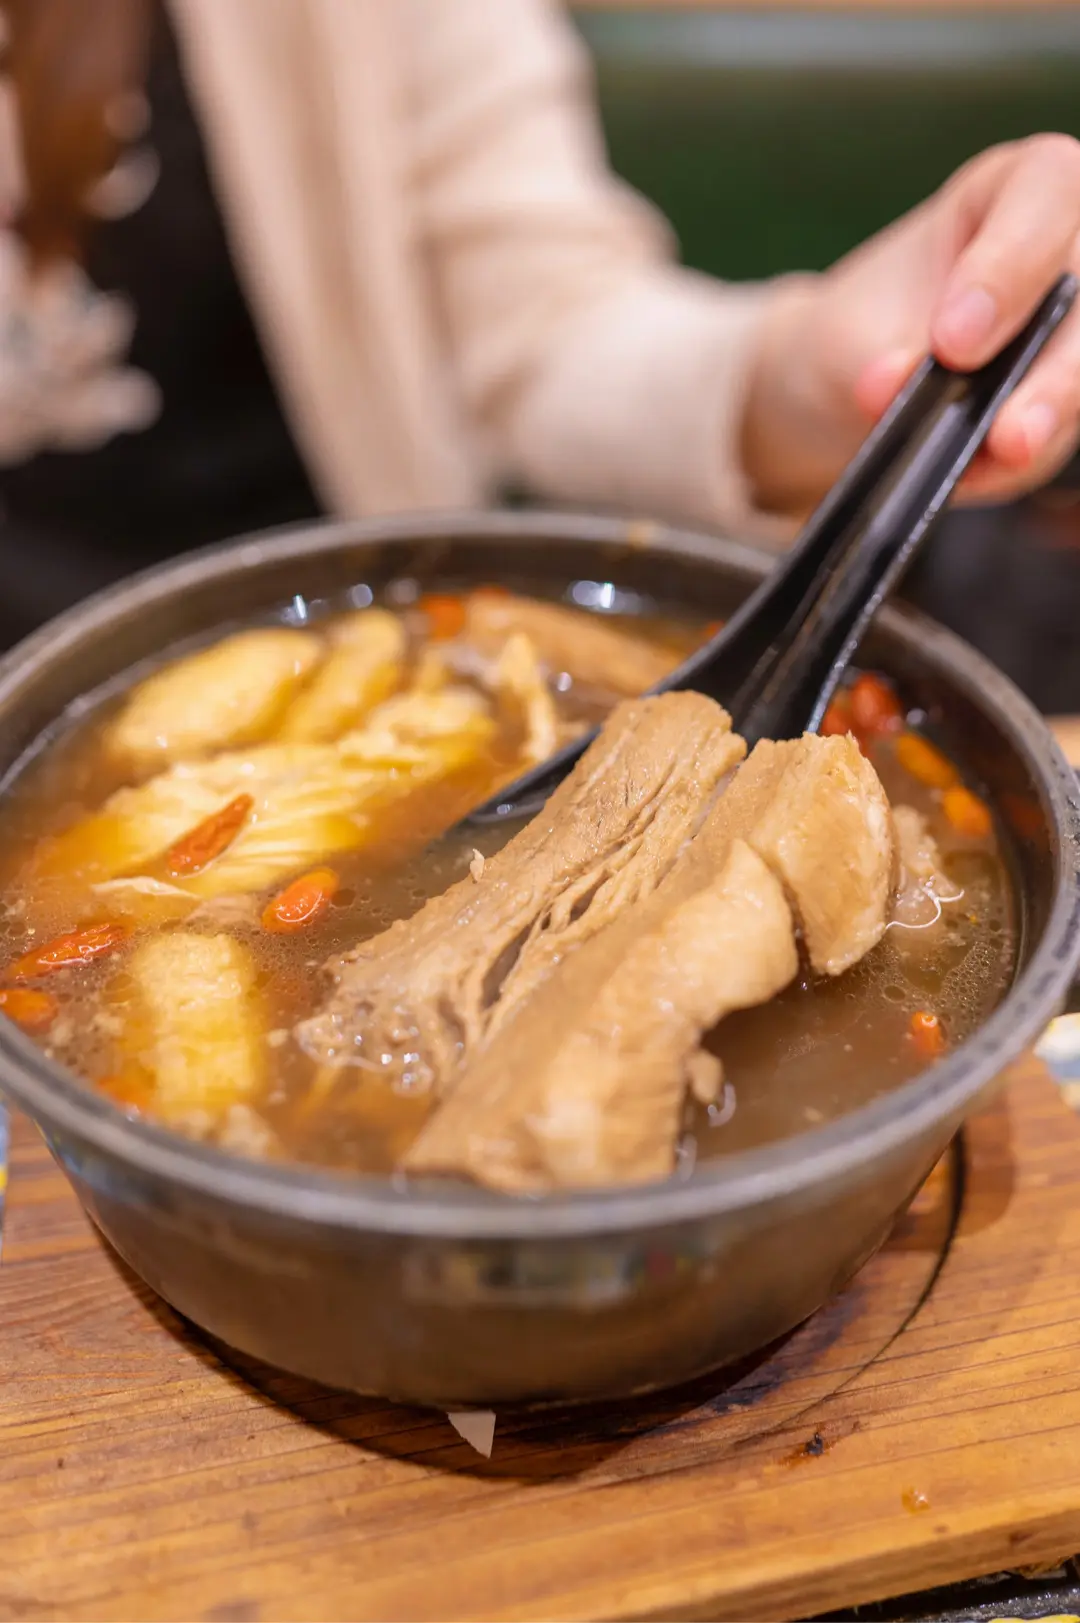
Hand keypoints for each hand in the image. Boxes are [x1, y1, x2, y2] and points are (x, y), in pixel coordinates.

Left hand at [742, 134, 1079, 516]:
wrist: (854, 386)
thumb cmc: (865, 328)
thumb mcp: (854, 327)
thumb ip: (882, 352)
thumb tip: (898, 384)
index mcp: (1020, 191)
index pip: (1048, 196)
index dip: (1009, 264)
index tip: (953, 338)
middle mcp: (1070, 251)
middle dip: (1054, 368)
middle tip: (1003, 424)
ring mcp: (1076, 331)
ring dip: (1050, 415)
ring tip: (1004, 451)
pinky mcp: (1065, 400)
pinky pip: (1054, 437)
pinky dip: (1010, 462)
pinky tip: (969, 473)